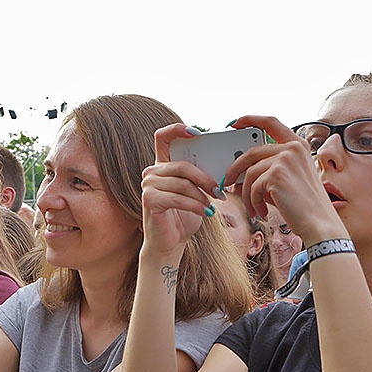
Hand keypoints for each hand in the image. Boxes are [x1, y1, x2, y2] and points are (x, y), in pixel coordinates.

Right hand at [142, 124, 220, 255]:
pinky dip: (195, 206)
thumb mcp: (196, 191)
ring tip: (212, 205)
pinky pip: (177, 198)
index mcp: (163, 164)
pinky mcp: (149, 200)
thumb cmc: (185, 215)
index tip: (197, 132)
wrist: (170, 241)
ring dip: (201, 196)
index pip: (163, 137)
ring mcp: (148, 185)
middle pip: (181, 165)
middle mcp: (152, 172)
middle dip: (204, 178)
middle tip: (219, 190)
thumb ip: (201, 176)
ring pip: (182, 183)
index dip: (177, 129)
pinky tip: (206, 212)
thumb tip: (223, 165)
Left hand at [225, 116, 342, 241]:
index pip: (270, 122)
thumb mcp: (281, 182)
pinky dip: (253, 202)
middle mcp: (292, 148)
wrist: (318, 223)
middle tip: (226, 183)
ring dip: (246, 194)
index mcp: (297, 145)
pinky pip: (252, 187)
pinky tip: (261, 212)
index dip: (250, 119)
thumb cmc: (300, 205)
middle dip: (234, 170)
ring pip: (249, 173)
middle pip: (250, 153)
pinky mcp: (276, 173)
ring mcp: (285, 159)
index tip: (234, 123)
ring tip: (253, 208)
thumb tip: (233, 175)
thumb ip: (262, 172)